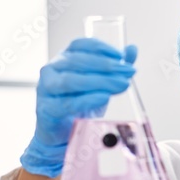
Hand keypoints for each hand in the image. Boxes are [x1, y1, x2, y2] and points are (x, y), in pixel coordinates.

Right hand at [20, 38, 137, 177]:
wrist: (63, 135)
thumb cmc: (79, 105)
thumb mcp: (100, 84)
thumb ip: (115, 67)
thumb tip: (132, 50)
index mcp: (64, 59)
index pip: (79, 45)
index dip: (100, 47)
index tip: (120, 56)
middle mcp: (52, 70)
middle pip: (77, 61)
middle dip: (106, 66)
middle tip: (127, 72)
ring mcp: (46, 89)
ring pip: (71, 80)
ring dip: (99, 81)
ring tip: (121, 85)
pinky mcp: (47, 109)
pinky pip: (67, 103)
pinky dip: (87, 99)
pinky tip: (104, 97)